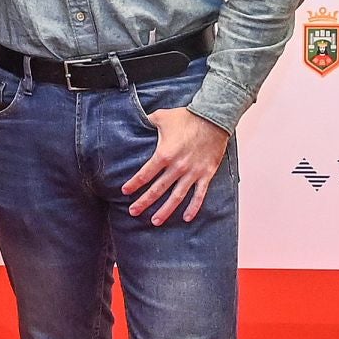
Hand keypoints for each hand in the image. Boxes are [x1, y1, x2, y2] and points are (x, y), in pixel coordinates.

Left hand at [120, 106, 229, 225]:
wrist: (214, 117)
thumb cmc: (187, 117)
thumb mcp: (161, 117)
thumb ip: (146, 122)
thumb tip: (135, 121)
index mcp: (164, 154)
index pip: (145, 174)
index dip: (134, 184)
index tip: (125, 192)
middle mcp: (177, 167)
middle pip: (157, 189)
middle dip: (144, 202)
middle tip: (133, 212)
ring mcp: (192, 172)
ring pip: (176, 197)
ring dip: (165, 210)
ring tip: (155, 221)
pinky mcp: (206, 174)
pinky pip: (199, 195)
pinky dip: (193, 208)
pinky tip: (186, 218)